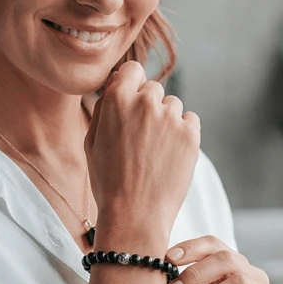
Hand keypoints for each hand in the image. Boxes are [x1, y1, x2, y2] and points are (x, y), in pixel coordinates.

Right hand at [85, 61, 199, 236]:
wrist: (135, 214)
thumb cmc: (108, 180)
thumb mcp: (92, 141)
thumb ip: (104, 107)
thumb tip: (116, 82)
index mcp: (116, 100)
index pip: (132, 69)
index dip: (132, 84)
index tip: (132, 100)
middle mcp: (145, 102)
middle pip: (153, 88)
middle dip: (148, 106)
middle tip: (141, 138)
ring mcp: (170, 117)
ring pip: (172, 105)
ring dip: (166, 121)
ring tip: (155, 151)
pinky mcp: (191, 133)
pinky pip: (190, 120)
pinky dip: (183, 133)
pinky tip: (169, 155)